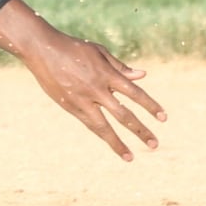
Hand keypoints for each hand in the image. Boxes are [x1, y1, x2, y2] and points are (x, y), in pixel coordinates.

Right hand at [0, 2, 165, 160]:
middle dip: (140, 130)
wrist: (42, 50)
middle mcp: (96, 90)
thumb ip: (121, 67)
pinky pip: (89, 123)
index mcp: (106, 74)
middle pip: (123, 115)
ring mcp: (81, 101)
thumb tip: (142, 75)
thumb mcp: (99, 53)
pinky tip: (110, 142)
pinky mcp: (69, 107)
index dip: (150, 106)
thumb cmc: (73, 48)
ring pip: (104, 127)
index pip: (135, 93)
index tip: (163, 118)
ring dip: (118, 144)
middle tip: (155, 145)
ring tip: (131, 157)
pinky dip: (101, 134)